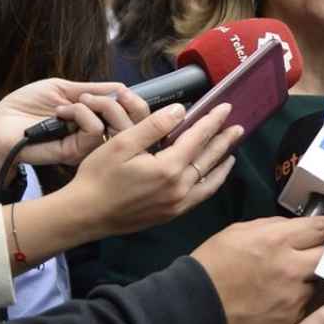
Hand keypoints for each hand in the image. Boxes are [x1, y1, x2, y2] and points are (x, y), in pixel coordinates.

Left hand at [0, 79, 150, 182]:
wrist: (0, 124)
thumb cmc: (26, 105)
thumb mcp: (63, 89)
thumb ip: (93, 90)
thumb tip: (122, 87)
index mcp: (93, 119)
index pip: (127, 116)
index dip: (130, 101)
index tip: (120, 91)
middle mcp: (92, 135)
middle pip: (130, 124)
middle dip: (116, 102)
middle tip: (89, 96)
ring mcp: (85, 145)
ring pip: (112, 126)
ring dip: (91, 106)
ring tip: (68, 105)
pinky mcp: (74, 152)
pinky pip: (94, 132)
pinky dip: (82, 115)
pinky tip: (62, 112)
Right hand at [61, 101, 245, 234]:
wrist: (86, 215)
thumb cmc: (99, 176)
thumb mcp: (123, 144)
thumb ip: (154, 126)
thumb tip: (180, 111)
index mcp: (168, 168)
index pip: (197, 138)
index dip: (212, 121)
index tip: (225, 108)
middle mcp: (179, 189)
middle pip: (209, 160)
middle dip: (224, 141)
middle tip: (238, 127)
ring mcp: (177, 205)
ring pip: (209, 181)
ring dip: (222, 164)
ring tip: (231, 151)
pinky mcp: (171, 215)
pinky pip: (200, 196)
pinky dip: (211, 183)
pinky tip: (211, 176)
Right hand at [192, 216, 323, 323]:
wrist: (192, 309)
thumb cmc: (212, 265)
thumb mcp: (238, 232)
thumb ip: (273, 227)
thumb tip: (296, 227)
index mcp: (278, 241)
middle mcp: (292, 269)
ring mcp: (293, 298)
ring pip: (317, 283)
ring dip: (309, 279)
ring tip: (288, 279)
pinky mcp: (290, 321)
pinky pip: (303, 305)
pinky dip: (296, 300)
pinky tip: (277, 299)